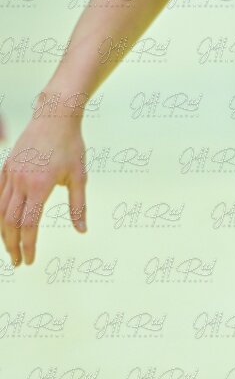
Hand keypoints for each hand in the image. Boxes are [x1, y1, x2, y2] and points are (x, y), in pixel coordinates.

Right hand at [0, 115, 87, 267]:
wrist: (55, 116)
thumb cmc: (71, 145)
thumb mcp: (79, 176)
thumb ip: (78, 205)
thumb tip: (82, 230)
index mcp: (40, 185)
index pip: (30, 224)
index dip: (29, 246)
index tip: (30, 260)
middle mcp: (21, 181)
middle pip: (11, 222)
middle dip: (13, 245)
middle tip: (18, 261)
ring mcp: (10, 173)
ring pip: (0, 210)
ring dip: (3, 233)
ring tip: (10, 248)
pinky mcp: (6, 167)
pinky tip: (2, 223)